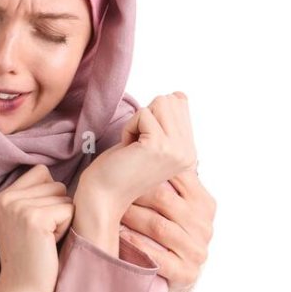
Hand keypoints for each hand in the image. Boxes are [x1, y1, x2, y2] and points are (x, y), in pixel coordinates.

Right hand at [0, 164, 73, 291]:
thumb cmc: (30, 259)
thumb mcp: (22, 221)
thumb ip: (34, 197)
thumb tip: (62, 179)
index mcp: (2, 196)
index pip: (42, 173)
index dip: (49, 198)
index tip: (37, 225)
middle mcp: (7, 197)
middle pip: (56, 184)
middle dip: (57, 209)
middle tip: (41, 236)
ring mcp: (19, 206)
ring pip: (64, 196)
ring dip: (62, 219)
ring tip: (45, 240)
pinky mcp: (35, 218)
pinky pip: (69, 210)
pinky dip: (66, 228)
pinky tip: (50, 244)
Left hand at [80, 92, 197, 212]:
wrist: (102, 197)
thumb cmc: (118, 169)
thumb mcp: (149, 140)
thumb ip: (168, 120)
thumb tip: (180, 94)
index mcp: (188, 151)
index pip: (179, 105)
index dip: (152, 117)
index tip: (142, 143)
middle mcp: (188, 152)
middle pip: (170, 100)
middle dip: (145, 117)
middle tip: (136, 145)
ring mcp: (177, 150)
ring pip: (160, 104)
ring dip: (137, 122)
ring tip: (132, 147)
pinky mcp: (160, 146)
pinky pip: (143, 114)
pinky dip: (129, 128)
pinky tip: (127, 150)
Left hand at [119, 167, 215, 291]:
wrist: (170, 276)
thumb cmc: (163, 231)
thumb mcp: (171, 203)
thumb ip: (166, 177)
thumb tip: (149, 139)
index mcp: (205, 204)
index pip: (177, 177)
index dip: (147, 169)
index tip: (123, 162)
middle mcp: (205, 226)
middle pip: (163, 199)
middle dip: (132, 191)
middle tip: (109, 186)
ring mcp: (197, 251)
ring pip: (158, 226)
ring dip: (129, 216)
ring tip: (109, 209)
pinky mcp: (186, 274)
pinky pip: (156, 255)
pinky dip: (134, 244)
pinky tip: (118, 236)